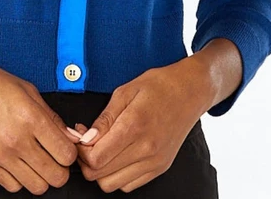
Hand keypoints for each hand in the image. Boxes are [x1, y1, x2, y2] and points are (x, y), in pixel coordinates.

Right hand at [0, 53, 81, 192]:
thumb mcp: (28, 90)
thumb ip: (52, 116)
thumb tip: (71, 136)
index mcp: (31, 117)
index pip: (66, 153)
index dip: (70, 152)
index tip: (65, 147)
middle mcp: (17, 139)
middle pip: (56, 177)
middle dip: (60, 168)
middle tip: (54, 157)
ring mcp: (1, 155)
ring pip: (37, 187)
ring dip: (42, 176)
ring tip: (37, 161)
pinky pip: (13, 187)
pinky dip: (20, 179)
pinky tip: (19, 163)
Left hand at [67, 62, 204, 192]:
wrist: (190, 92)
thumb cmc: (158, 86)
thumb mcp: (125, 91)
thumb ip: (104, 118)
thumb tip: (84, 138)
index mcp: (134, 126)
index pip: (96, 158)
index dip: (80, 150)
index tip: (80, 136)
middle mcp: (146, 149)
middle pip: (100, 175)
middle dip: (86, 161)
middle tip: (87, 142)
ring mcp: (154, 162)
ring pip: (113, 184)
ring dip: (101, 170)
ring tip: (102, 148)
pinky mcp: (160, 168)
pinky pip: (129, 185)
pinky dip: (117, 175)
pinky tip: (117, 155)